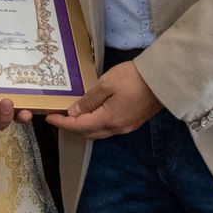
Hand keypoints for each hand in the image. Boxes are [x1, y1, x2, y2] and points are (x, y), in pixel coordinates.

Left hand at [46, 60, 161, 140]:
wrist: (163, 79)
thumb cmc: (133, 78)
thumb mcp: (106, 84)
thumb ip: (89, 100)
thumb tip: (74, 113)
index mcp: (108, 120)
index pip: (79, 126)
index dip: (62, 123)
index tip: (49, 117)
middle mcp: (117, 128)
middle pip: (88, 133)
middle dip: (72, 127)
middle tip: (60, 116)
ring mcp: (126, 127)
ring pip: (99, 132)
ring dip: (85, 126)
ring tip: (74, 115)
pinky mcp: (133, 122)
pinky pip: (109, 128)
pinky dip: (97, 123)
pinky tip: (94, 113)